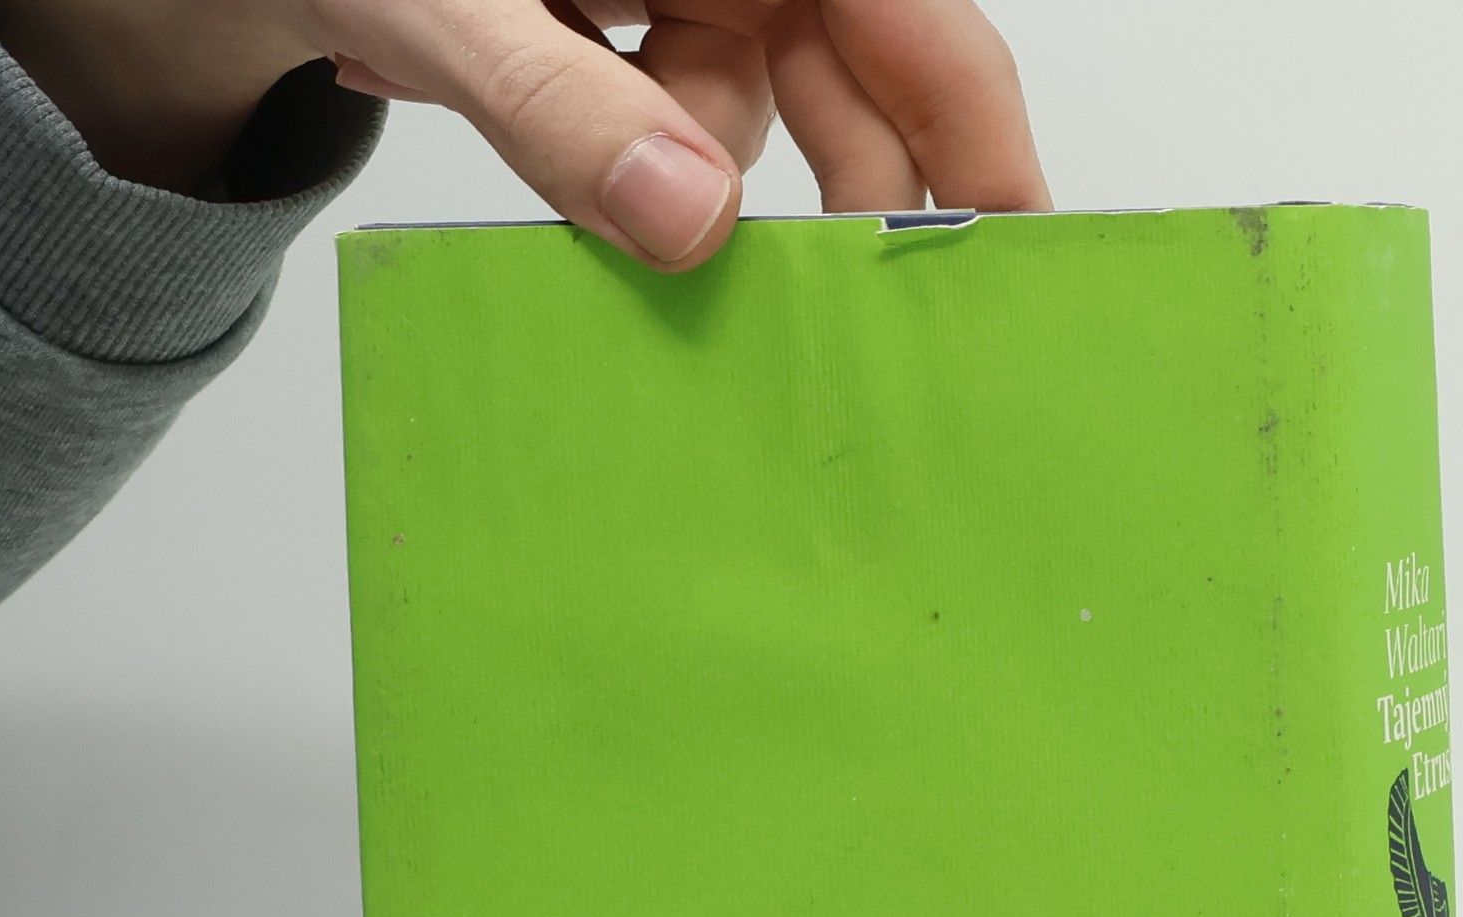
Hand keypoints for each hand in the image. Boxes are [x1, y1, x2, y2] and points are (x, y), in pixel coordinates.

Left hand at [0, 0, 1051, 268]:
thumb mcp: (446, 6)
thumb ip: (558, 103)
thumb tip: (687, 226)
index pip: (920, 26)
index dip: (983, 142)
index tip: (1016, 255)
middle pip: (863, 91)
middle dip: (844, 212)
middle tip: (843, 338)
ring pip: (764, 134)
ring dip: (708, 208)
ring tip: (628, 237)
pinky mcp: (645, 45)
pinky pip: (690, 143)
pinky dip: (652, 193)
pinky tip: (593, 200)